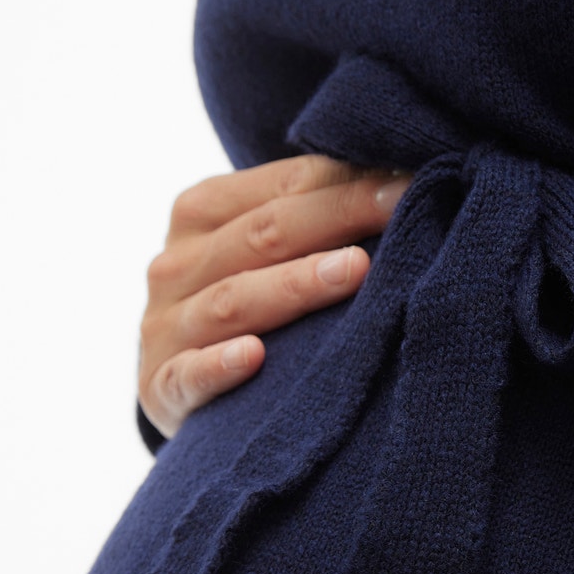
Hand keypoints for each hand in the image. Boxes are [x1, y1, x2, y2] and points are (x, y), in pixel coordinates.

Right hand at [139, 156, 412, 439]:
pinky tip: (254, 357)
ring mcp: (164, 328)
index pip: (281, 188)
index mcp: (201, 213)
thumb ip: (313, 219)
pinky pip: (188, 377)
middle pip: (262, 235)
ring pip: (234, 301)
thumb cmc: (252, 310)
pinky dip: (217, 366)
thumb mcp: (269, 255)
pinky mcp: (161, 390)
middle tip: (400, 210)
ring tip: (354, 270)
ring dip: (294, 285)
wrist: (183, 392)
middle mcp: (176, 265)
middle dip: (336, 218)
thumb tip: (402, 181)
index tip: (412, 181)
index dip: (347, 183)